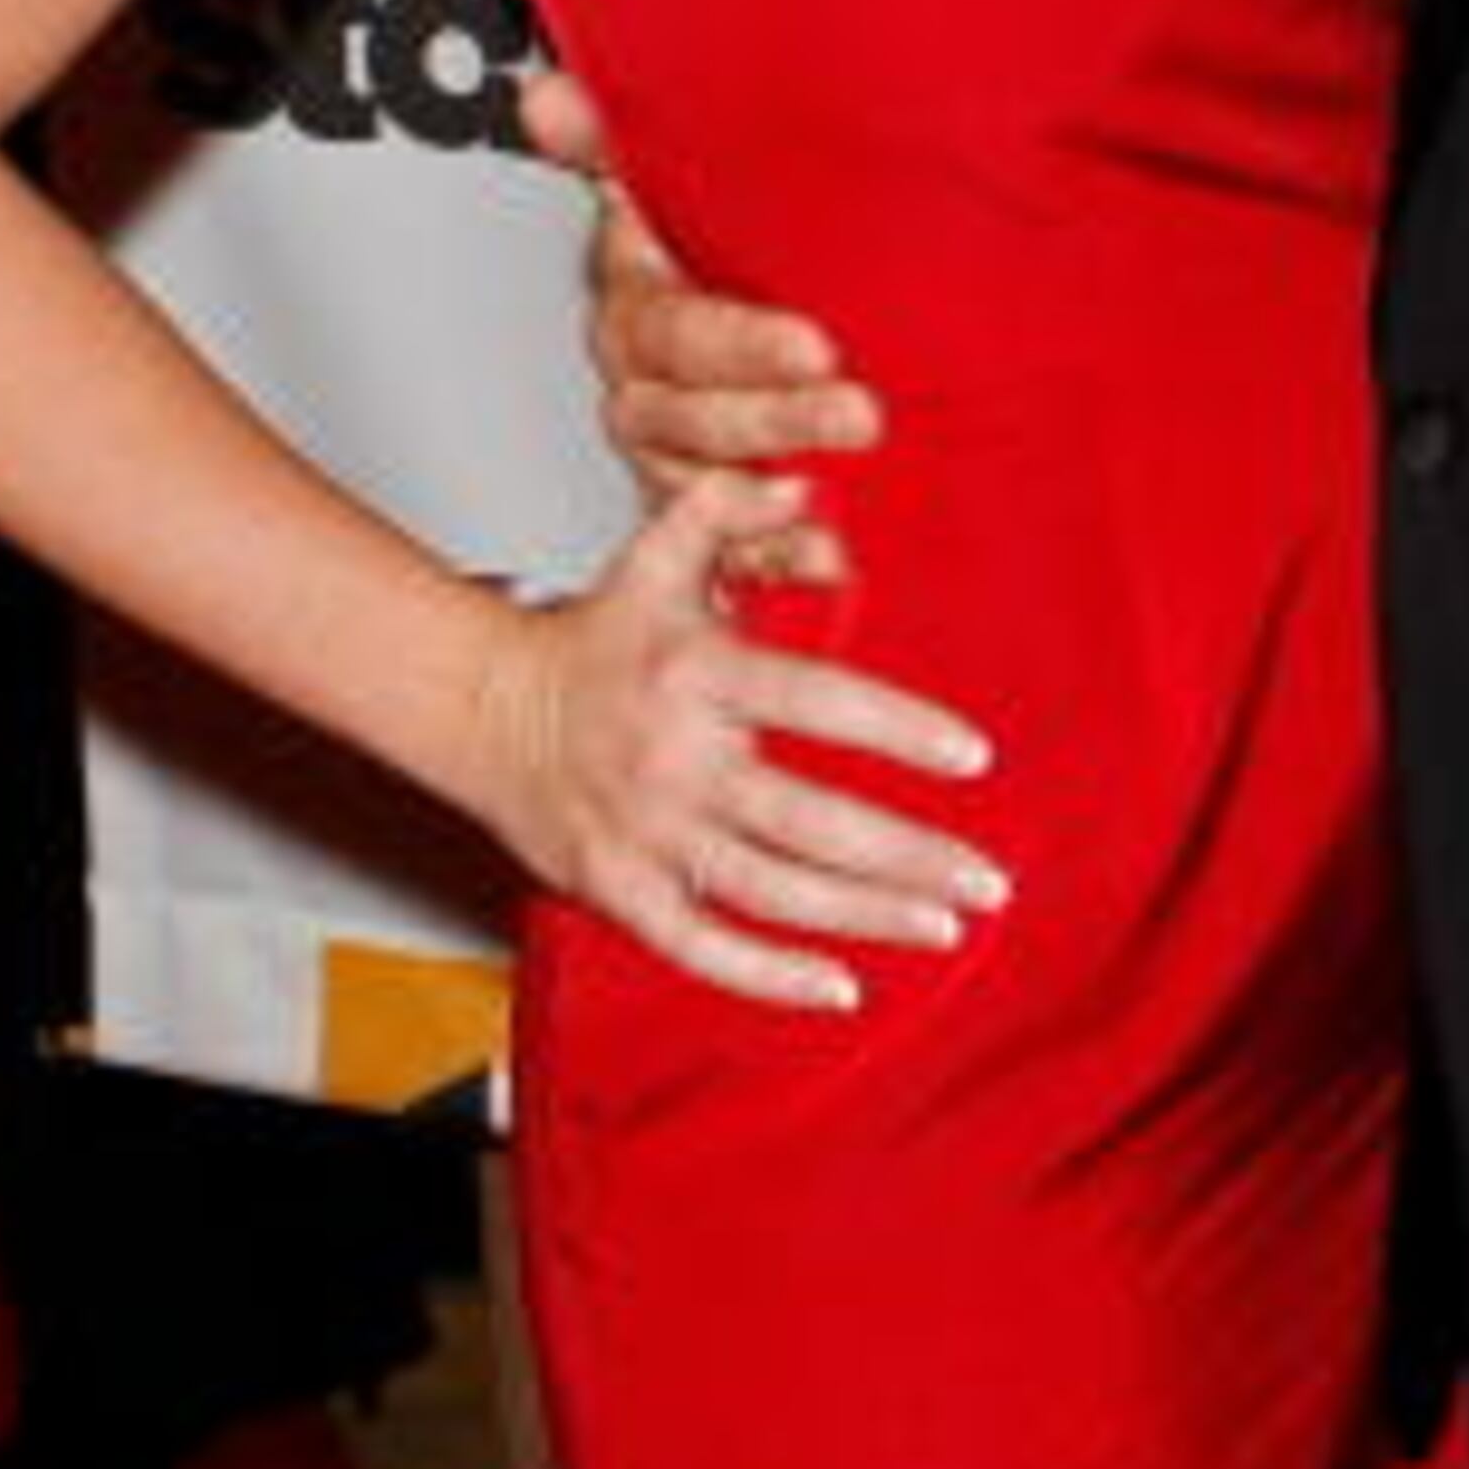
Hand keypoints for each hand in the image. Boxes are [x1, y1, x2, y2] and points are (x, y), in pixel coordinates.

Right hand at [460, 466, 1005, 1010]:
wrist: (479, 709)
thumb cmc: (591, 639)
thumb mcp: (656, 557)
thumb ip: (729, 509)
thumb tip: (806, 481)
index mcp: (697, 675)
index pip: (816, 701)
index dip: (900, 729)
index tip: (975, 755)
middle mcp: (675, 761)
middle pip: (809, 821)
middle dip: (908, 857)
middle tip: (989, 882)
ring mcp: (645, 835)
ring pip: (770, 892)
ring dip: (865, 917)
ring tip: (945, 927)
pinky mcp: (618, 892)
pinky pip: (701, 947)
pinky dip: (771, 977)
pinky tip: (842, 986)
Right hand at [514, 60, 876, 573]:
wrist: (748, 322)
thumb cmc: (707, 246)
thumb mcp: (667, 182)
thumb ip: (612, 141)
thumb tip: (548, 95)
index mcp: (636, 313)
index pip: (676, 331)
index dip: (744, 342)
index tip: (817, 343)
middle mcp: (643, 392)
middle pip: (693, 417)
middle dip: (779, 418)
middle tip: (859, 411)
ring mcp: (670, 459)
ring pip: (706, 488)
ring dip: (768, 505)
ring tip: (830, 508)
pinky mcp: (705, 512)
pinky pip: (725, 551)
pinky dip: (773, 564)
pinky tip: (824, 563)